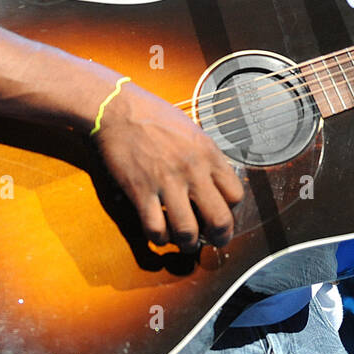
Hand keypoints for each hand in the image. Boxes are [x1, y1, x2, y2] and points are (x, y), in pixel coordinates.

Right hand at [90, 77, 243, 250]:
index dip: (232, 209)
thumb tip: (216, 180)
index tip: (222, 210)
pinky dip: (160, 238)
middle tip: (215, 240)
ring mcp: (167, 182)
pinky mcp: (141, 192)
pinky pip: (155, 229)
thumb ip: (206, 156)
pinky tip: (160, 233)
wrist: (117, 109)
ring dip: (188, 244)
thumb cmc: (154, 116)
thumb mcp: (192, 130)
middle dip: (220, 237)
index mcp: (208, 153)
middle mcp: (192, 170)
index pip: (236, 195)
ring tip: (187, 243)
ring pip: (188, 232)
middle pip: (219, 219)